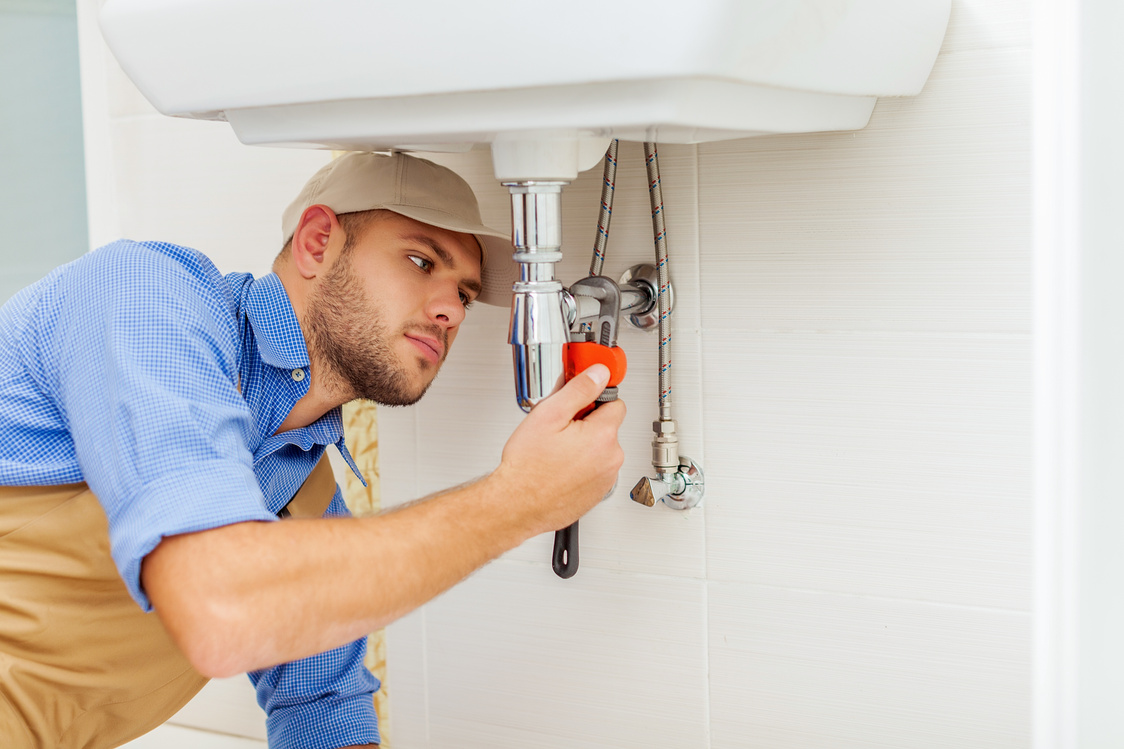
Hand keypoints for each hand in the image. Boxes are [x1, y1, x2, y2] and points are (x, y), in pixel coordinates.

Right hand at [494, 363, 625, 535]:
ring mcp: (606, 479)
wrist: (517, 505)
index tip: (580, 403)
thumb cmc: (527, 467)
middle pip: (607, 427)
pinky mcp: (598, 494)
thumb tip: (599, 373)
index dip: (594, 400)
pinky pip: (595, 470)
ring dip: (585, 447)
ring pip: (601, 450)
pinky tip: (560, 469)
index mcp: (602, 436)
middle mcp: (611, 459)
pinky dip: (582, 468)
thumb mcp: (549, 415)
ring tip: (556, 453)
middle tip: (559, 431)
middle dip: (587, 425)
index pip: (615, 403)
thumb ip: (579, 389)